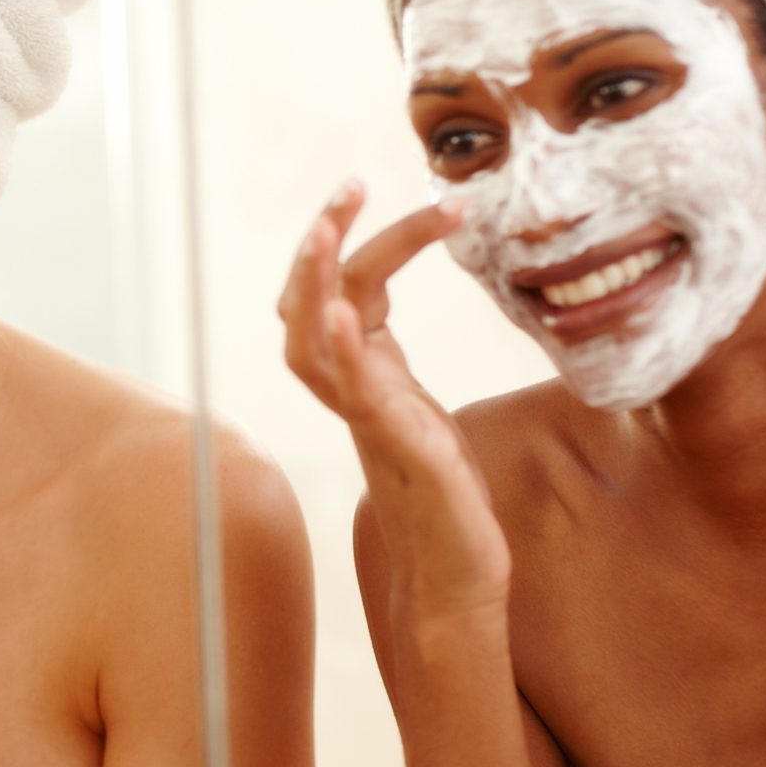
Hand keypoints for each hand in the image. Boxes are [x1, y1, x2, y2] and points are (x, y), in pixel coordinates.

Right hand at [279, 180, 510, 623]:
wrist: (457, 581)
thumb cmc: (444, 501)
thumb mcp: (420, 415)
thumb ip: (392, 371)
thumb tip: (378, 321)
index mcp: (363, 378)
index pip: (341, 292)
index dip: (345, 239)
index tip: (365, 185)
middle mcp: (354, 395)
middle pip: (308, 305)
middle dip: (322, 241)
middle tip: (348, 184)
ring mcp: (370, 423)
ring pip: (316, 344)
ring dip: (317, 284)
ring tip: (325, 229)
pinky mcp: (400, 452)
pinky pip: (357, 396)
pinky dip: (342, 351)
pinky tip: (341, 315)